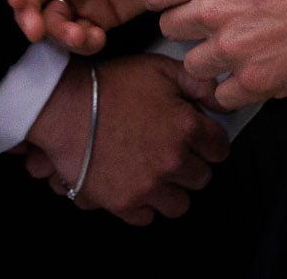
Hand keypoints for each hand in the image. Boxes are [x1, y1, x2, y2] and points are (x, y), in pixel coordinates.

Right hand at [19, 54, 228, 224]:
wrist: (64, 107)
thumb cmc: (110, 86)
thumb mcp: (159, 68)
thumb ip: (198, 83)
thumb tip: (221, 101)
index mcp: (186, 127)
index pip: (220, 149)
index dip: (210, 141)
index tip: (201, 140)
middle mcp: (172, 161)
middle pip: (202, 178)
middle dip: (191, 165)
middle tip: (173, 152)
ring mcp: (149, 186)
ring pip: (179, 204)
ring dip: (171, 190)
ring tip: (156, 173)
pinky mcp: (124, 203)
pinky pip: (148, 217)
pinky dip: (144, 204)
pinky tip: (135, 184)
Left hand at [145, 0, 286, 111]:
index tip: (178, 3)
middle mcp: (214, 11)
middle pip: (169, 30)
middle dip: (187, 30)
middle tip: (211, 29)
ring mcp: (232, 49)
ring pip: (192, 66)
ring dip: (209, 62)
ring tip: (234, 55)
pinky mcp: (253, 81)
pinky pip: (221, 96)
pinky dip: (232, 90)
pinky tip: (249, 77)